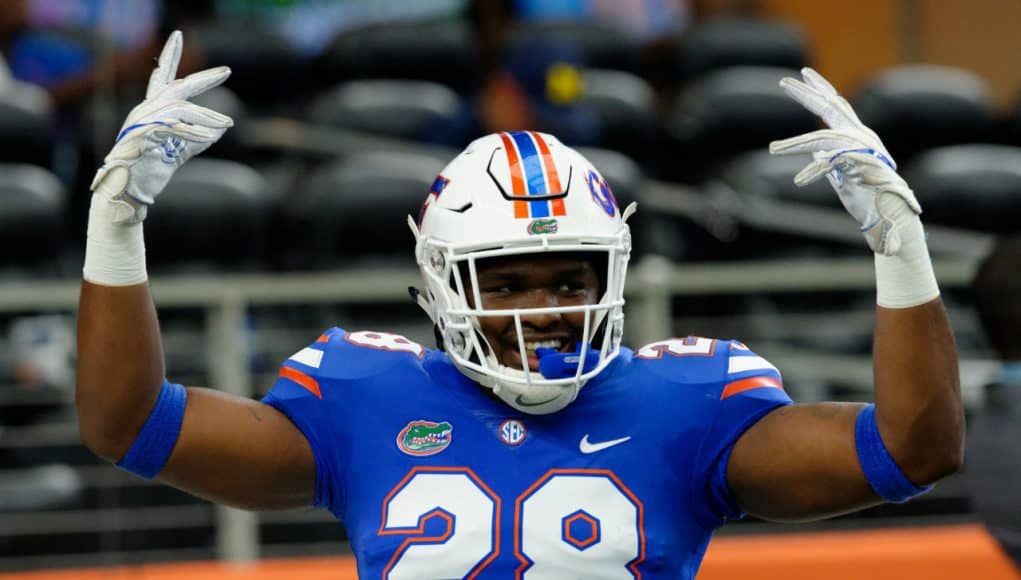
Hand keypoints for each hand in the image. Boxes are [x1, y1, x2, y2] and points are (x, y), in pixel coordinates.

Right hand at [91, 31, 232, 223]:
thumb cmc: (150, 171)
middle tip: (227, 71)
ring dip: (207, 116)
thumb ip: (196, 138)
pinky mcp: (142, 135)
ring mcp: (141, 121)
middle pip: (176, 86)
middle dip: (203, 78)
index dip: (169, 56)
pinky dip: (194, 133)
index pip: (161, 77)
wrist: (127, 192)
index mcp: (151, 111)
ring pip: (180, 109)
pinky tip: (212, 138)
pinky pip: (173, 128)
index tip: (178, 36)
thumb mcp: (178, 151)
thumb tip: (220, 129)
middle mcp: (144, 110)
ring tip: (226, 124)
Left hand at [769, 68, 920, 255]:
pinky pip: (831, 162)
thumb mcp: (840, 175)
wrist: (890, 216)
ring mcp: (863, 148)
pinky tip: (800, 181)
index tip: (803, 73)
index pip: (835, 105)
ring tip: (773, 149)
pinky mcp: (862, 164)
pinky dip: (813, 171)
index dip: (820, 88)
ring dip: (794, 145)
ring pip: (822, 138)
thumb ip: (827, 161)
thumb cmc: (866, 196)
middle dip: (806, 94)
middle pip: (830, 107)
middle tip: (784, 82)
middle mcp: (861, 136)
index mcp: (856, 136)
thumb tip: (815, 152)